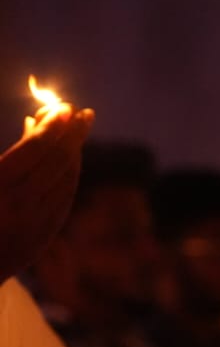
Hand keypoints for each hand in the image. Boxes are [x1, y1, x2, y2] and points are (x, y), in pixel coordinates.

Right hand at [0, 106, 93, 282]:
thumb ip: (8, 157)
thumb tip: (33, 122)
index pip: (33, 151)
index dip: (52, 127)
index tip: (64, 107)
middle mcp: (18, 209)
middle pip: (56, 164)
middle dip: (72, 135)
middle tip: (83, 113)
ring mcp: (33, 227)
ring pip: (65, 183)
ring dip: (74, 154)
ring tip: (76, 131)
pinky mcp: (40, 239)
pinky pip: (63, 202)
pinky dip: (68, 177)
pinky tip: (67, 162)